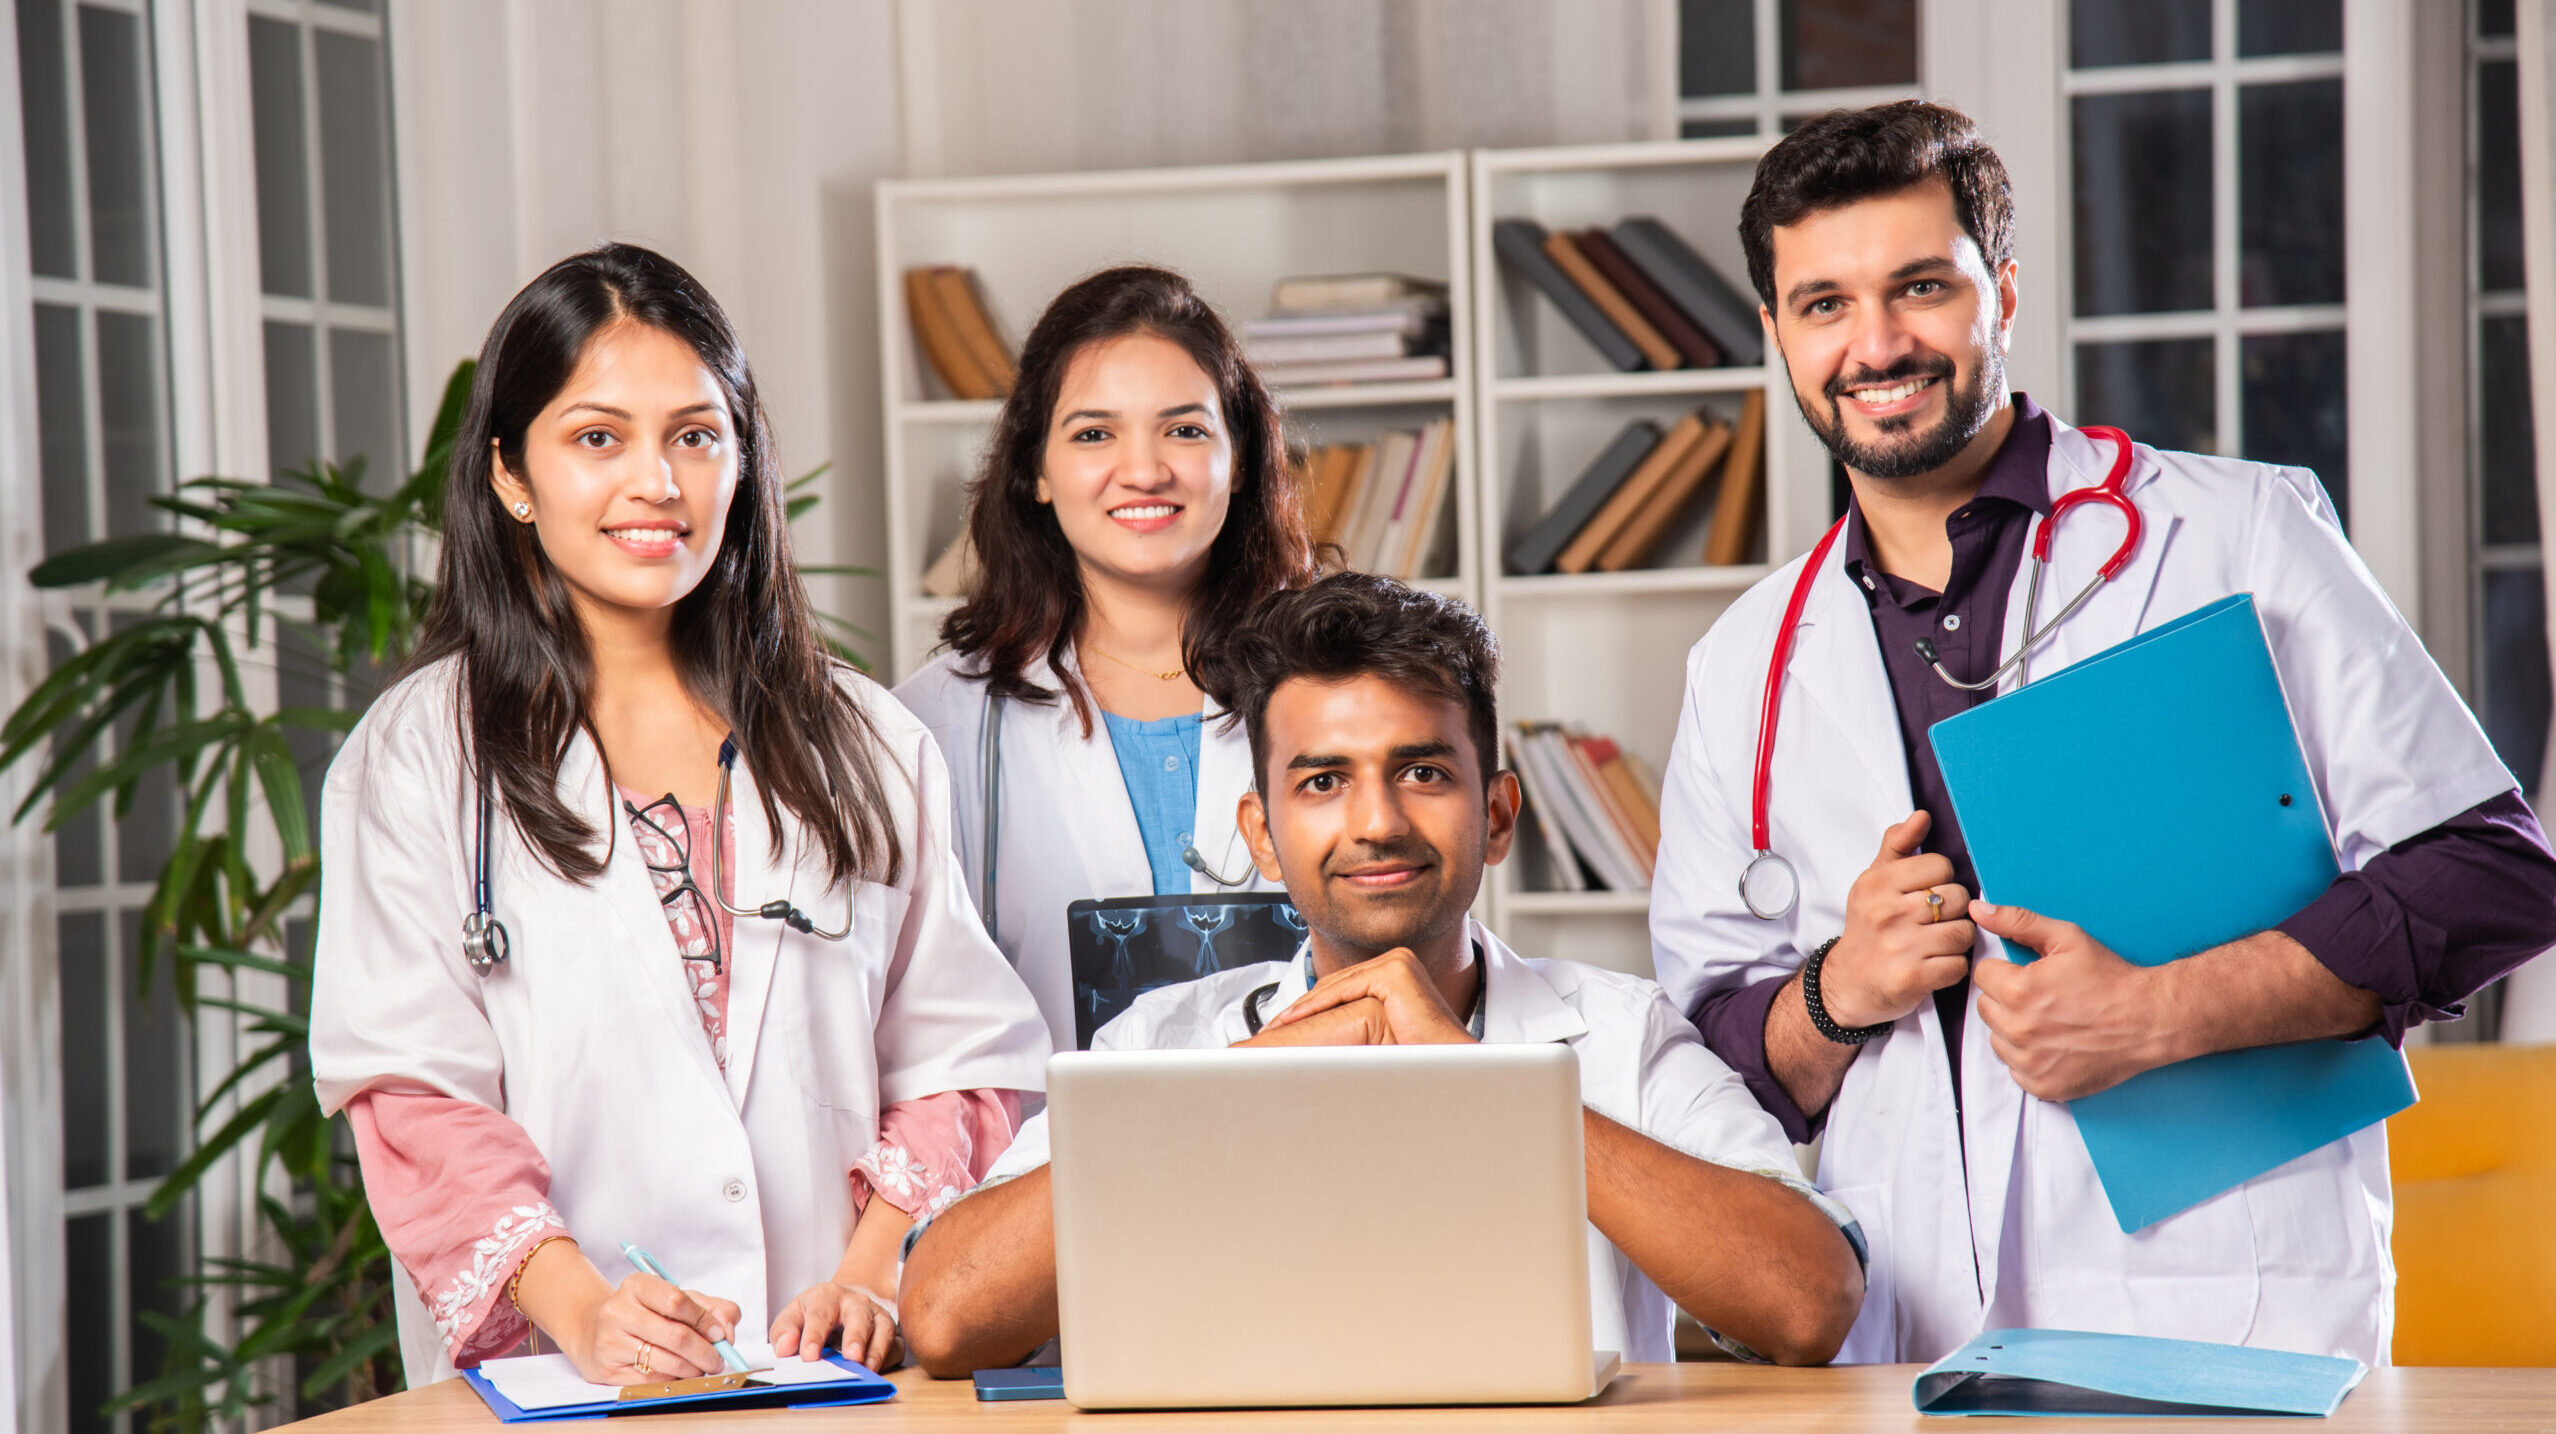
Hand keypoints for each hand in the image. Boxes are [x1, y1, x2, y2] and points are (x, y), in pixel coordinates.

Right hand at [562, 1272, 741, 1385]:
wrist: (595, 1330)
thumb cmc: (645, 1314)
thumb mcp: (676, 1299)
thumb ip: (710, 1308)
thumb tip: (728, 1330)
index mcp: (637, 1286)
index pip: (677, 1301)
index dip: (704, 1320)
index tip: (720, 1334)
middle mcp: (618, 1311)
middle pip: (675, 1336)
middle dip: (705, 1352)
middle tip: (717, 1359)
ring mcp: (610, 1341)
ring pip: (666, 1362)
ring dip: (693, 1369)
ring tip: (700, 1367)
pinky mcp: (606, 1368)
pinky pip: (652, 1380)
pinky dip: (673, 1380)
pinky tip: (677, 1373)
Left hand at [770, 1280, 900, 1370]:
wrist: (845, 1302)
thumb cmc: (816, 1314)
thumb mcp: (793, 1316)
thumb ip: (784, 1331)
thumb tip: (784, 1349)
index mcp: (826, 1296)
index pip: (820, 1313)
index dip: (814, 1335)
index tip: (809, 1356)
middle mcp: (855, 1303)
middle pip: (858, 1316)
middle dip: (856, 1337)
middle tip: (851, 1358)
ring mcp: (876, 1316)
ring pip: (883, 1329)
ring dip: (877, 1350)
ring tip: (868, 1370)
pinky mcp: (891, 1333)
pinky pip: (896, 1345)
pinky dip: (889, 1358)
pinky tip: (878, 1371)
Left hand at [1258, 948, 1474, 1044]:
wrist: (1447, 1065)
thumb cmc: (1419, 1056)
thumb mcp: (1378, 1036)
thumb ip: (1356, 1028)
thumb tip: (1318, 1043)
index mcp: (1397, 973)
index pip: (1343, 987)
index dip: (1310, 1008)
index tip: (1283, 1027)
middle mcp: (1399, 962)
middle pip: (1336, 985)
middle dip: (1302, 1009)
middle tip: (1272, 1028)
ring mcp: (1398, 962)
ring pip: (1336, 986)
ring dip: (1303, 1009)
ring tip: (1276, 1027)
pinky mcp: (1396, 970)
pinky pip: (1345, 989)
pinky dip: (1317, 1006)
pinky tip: (1294, 1021)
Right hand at [1819, 811, 1975, 1028]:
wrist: (1847, 982)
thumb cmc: (1867, 927)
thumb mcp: (1873, 882)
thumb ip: (1897, 845)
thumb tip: (1922, 816)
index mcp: (1877, 883)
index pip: (1941, 866)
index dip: (1941, 880)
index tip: (1925, 894)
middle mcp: (1887, 912)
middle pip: (1958, 898)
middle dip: (1953, 911)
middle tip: (1933, 922)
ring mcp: (1900, 946)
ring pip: (1964, 932)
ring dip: (1956, 941)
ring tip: (1936, 943)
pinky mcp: (1913, 977)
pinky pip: (1959, 964)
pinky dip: (1952, 967)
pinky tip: (1934, 965)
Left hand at [1969, 901, 2171, 1100]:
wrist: (2149, 1020)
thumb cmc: (2109, 978)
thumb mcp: (2066, 938)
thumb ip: (2016, 922)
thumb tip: (1978, 910)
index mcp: (2017, 990)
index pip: (1982, 975)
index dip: (2005, 971)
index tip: (2029, 975)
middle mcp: (2018, 1029)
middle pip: (1985, 1007)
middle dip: (2006, 998)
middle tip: (2042, 996)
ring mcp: (2029, 1061)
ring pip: (1997, 1038)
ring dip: (2014, 1029)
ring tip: (2050, 1020)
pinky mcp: (2042, 1085)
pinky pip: (2014, 1069)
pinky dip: (2028, 1058)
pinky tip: (2054, 1044)